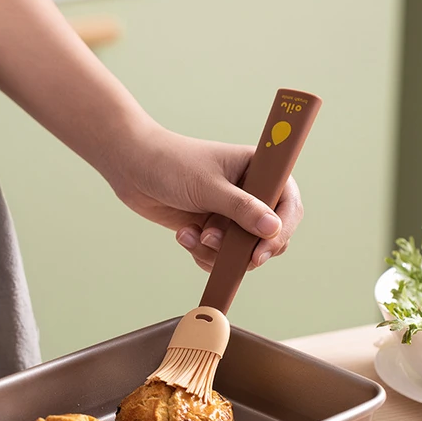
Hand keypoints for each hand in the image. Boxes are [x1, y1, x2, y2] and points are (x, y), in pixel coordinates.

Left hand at [109, 127, 302, 271]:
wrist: (132, 168)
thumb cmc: (171, 164)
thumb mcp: (208, 186)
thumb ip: (241, 209)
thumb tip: (272, 229)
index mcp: (259, 170)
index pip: (288, 205)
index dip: (281, 231)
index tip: (262, 251)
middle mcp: (250, 194)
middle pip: (270, 235)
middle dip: (243, 247)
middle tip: (215, 243)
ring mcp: (231, 214)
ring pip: (241, 252)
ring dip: (215, 252)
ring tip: (193, 234)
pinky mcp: (212, 230)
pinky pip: (219, 256)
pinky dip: (202, 254)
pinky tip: (184, 235)